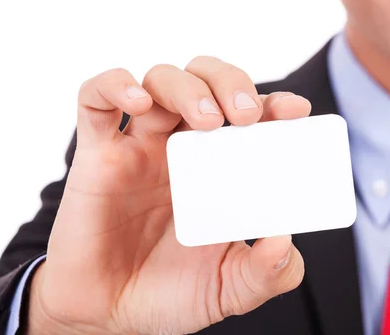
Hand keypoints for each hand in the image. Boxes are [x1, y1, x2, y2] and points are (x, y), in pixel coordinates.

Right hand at [27, 58, 310, 334]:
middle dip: (230, 83)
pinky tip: (139, 102)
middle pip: (207, 79)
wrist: (108, 316)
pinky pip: (95, 99)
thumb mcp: (232, 287)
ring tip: (207, 121)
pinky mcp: (95, 154)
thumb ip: (269, 272)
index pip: (251, 113)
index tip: (294, 110)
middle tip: (246, 116)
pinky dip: (115, 86)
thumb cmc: (171, 293)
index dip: (274, 102)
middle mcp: (183, 147)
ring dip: (186, 87)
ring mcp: (139, 146)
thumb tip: (286, 241)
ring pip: (160, 79)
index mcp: (220, 166)